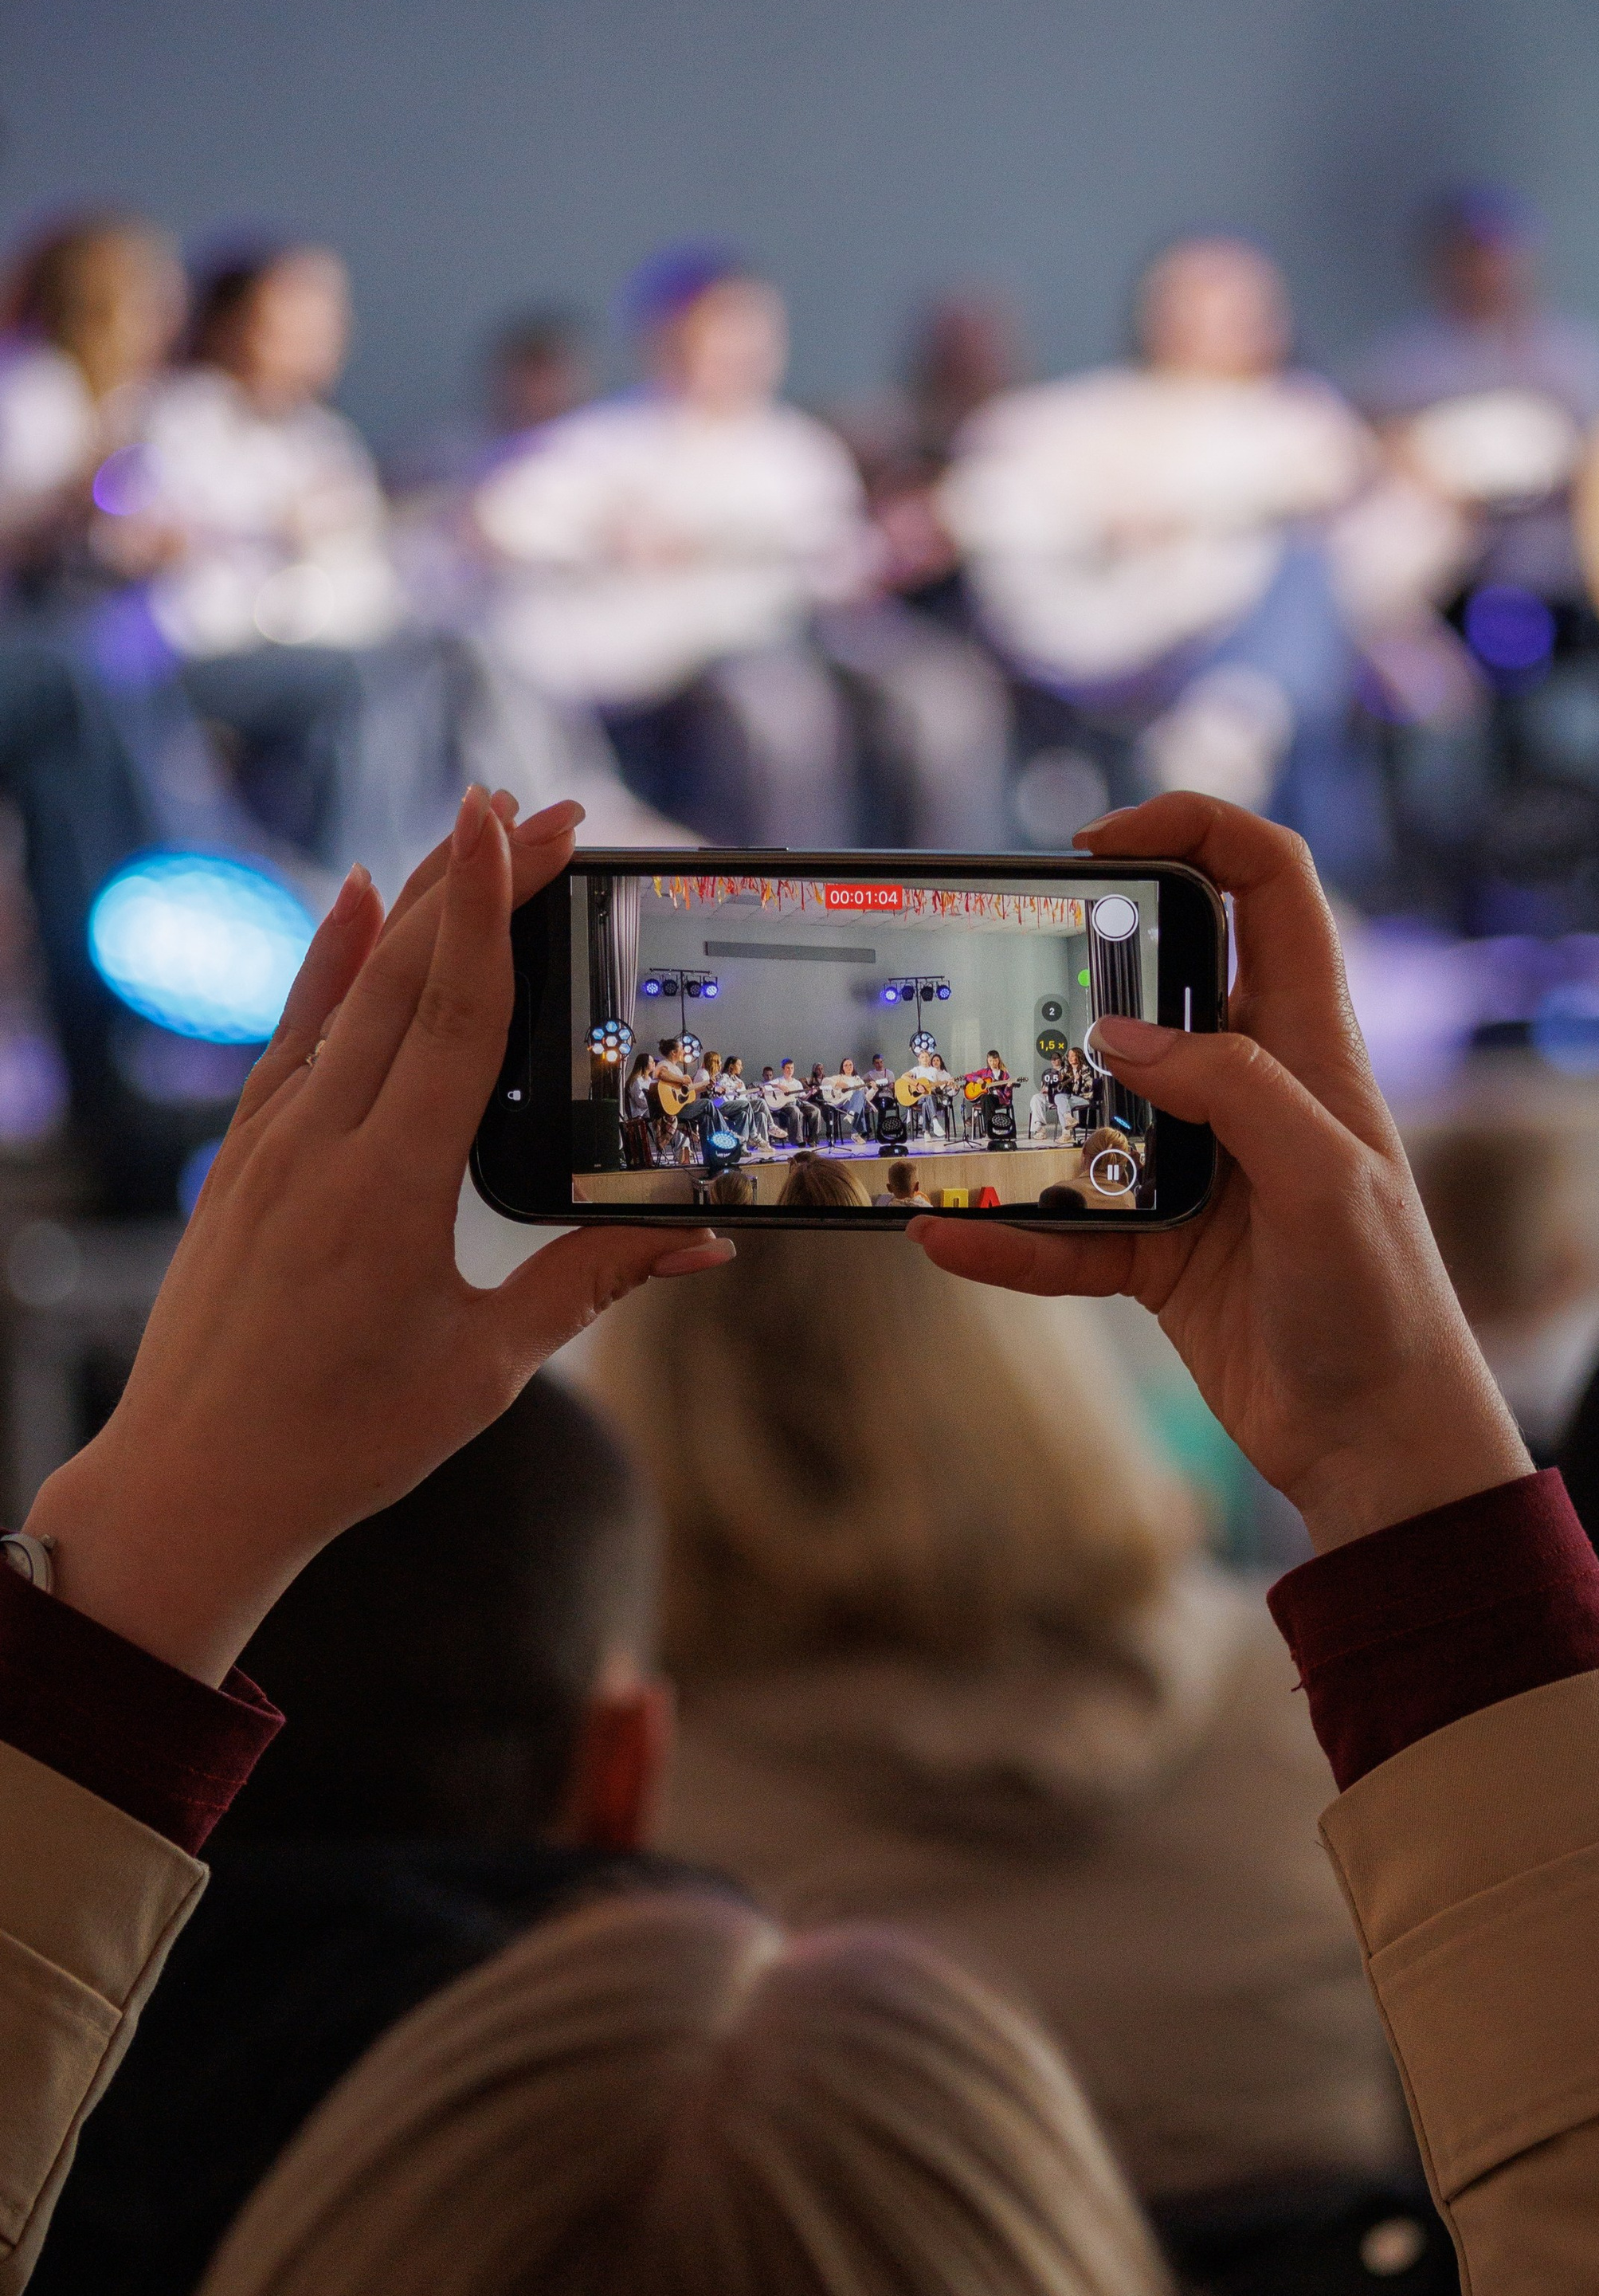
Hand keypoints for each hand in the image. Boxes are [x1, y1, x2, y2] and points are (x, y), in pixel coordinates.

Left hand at [27, 787, 730, 1683]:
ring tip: (471, 832)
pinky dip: (328, 959)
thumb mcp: (487, 1366)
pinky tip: (354, 900)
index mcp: (388, 1187)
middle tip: (544, 809)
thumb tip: (706, 1242)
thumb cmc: (346, 1441)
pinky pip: (294, 1030)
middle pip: (407, 975)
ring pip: (350, 990)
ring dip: (414, 905)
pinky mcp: (244, 1157)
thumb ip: (595, 1283)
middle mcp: (319, 1141)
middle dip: (475, 880)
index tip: (519, 822)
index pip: (455, 1013)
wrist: (195, 1486)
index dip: (491, 908)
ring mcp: (270, 1142)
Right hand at [909, 793, 1527, 1553]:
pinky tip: (946, 1239)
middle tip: (1007, 968)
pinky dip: (1009, 1240)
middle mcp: (1251, 1093)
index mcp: (1310, 1046)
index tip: (1103, 844)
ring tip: (957, 1108)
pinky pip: (1065, 1232)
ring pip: (1093, 1111)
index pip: (1268, 886)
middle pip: (1158, 984)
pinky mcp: (1161, 1254)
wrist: (1380, 1444)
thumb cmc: (1384, 1304)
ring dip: (1027, 1111)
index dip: (1196, 831)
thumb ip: (1236, 1092)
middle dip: (1081, 964)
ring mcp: (1200, 1172)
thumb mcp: (1325, 1180)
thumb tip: (1124, 1038)